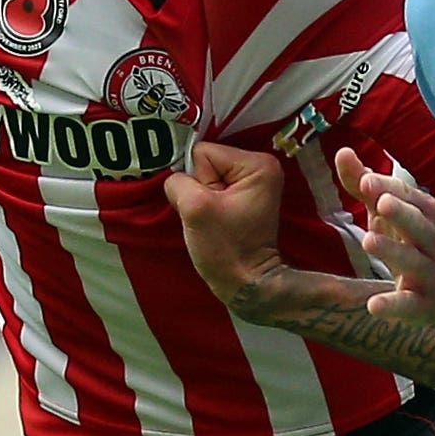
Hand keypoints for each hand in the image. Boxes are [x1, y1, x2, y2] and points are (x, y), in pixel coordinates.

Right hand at [165, 140, 295, 317]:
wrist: (245, 282)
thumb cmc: (225, 249)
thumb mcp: (194, 209)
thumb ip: (177, 181)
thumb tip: (173, 176)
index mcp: (257, 163)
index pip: (203, 153)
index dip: (196, 180)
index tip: (210, 207)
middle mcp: (261, 166)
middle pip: (205, 162)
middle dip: (199, 188)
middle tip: (211, 216)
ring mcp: (254, 181)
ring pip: (205, 176)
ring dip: (201, 198)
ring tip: (214, 220)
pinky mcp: (244, 195)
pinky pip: (212, 187)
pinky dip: (207, 203)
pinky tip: (215, 221)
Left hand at [331, 148, 434, 318]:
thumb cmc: (411, 239)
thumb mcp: (388, 211)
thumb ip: (365, 185)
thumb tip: (342, 151)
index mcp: (427, 216)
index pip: (412, 198)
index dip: (390, 188)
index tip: (367, 180)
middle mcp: (434, 243)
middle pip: (421, 226)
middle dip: (402, 213)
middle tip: (381, 202)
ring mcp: (432, 274)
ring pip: (416, 261)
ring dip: (395, 251)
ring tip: (369, 240)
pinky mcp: (424, 305)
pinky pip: (410, 305)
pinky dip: (394, 305)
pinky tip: (372, 306)